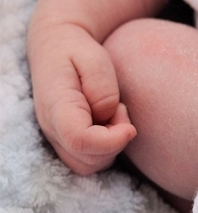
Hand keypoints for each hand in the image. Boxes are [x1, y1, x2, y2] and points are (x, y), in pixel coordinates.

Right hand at [29, 24, 136, 174]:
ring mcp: (57, 138)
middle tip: (119, 110)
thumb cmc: (77, 50)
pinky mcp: (67, 142)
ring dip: (111, 147)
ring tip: (113, 114)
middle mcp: (51, 127)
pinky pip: (90, 160)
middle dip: (115, 142)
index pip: (80, 139)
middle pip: (87, 159)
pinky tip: (108, 123)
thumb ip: (102, 88)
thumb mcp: (94, 57)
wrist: (56, 47)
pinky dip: (106, 149)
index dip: (111, 141)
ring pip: (89, 165)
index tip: (130, 127)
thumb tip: (108, 115)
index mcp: (56, 105)